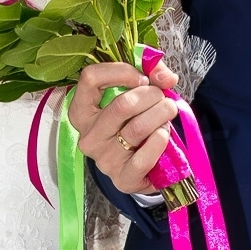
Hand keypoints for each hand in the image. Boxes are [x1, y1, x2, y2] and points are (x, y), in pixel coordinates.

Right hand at [69, 58, 179, 189]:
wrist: (144, 165)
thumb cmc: (135, 122)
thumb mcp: (137, 92)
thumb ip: (152, 75)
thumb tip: (166, 77)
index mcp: (82, 111)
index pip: (91, 78)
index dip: (122, 71)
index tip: (143, 78)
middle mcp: (88, 136)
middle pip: (122, 105)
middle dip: (151, 95)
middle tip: (162, 96)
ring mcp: (104, 160)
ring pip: (138, 128)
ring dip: (161, 114)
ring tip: (168, 112)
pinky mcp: (122, 179)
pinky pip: (145, 157)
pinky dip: (160, 140)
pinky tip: (163, 134)